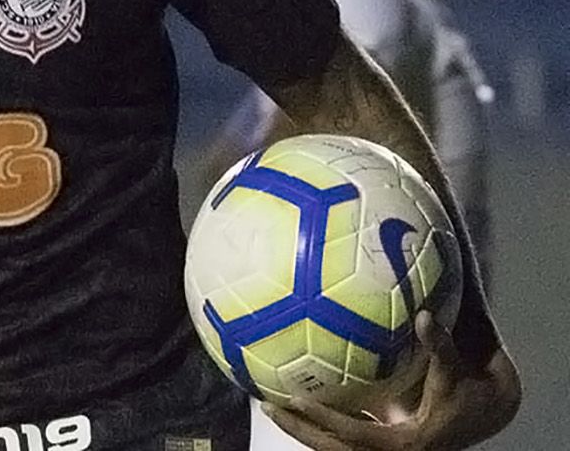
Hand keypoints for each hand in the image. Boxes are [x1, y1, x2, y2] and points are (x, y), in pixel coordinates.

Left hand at [268, 312, 520, 450]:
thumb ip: (439, 345)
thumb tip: (424, 315)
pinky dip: (321, 422)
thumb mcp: (454, 371)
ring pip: (334, 446)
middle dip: (299, 429)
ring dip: (304, 428)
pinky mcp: (381, 441)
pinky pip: (343, 435)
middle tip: (266, 405)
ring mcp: (383, 449)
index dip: (324, 419)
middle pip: (333, 448)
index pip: (354, 433)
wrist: (486, 414)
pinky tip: (298, 401)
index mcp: (404, 441)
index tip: (295, 401)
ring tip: (270, 405)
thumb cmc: (469, 392)